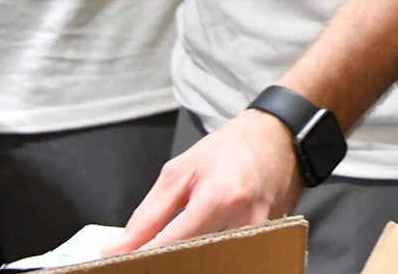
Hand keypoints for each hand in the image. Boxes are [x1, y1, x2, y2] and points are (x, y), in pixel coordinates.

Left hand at [103, 110, 302, 253]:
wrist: (279, 137)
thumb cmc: (231, 149)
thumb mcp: (180, 171)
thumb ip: (147, 215)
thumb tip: (118, 249)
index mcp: (221, 198)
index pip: (172, 245)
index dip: (142, 259)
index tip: (121, 263)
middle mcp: (247, 221)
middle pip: (197, 262)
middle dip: (168, 263)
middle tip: (147, 259)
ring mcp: (264, 234)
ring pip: (217, 264)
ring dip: (193, 260)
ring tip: (175, 250)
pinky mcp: (271, 241)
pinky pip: (234, 259)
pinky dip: (213, 258)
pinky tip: (202, 249)